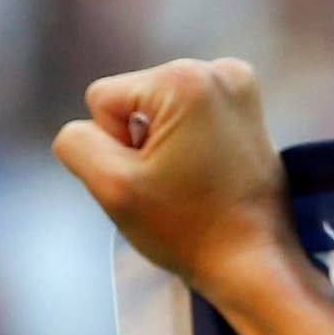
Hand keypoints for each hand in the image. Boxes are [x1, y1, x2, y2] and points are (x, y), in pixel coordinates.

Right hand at [53, 57, 292, 296]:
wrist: (256, 264)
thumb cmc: (188, 229)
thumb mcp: (111, 186)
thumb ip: (77, 142)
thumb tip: (91, 128)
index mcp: (185, 79)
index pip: (103, 100)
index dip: (114, 146)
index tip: (153, 179)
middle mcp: (219, 70)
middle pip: (134, 101)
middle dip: (141, 143)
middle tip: (174, 186)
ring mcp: (241, 87)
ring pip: (158, 111)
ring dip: (164, 146)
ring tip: (193, 182)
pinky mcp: (250, 110)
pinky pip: (188, 118)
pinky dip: (189, 144)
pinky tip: (207, 174)